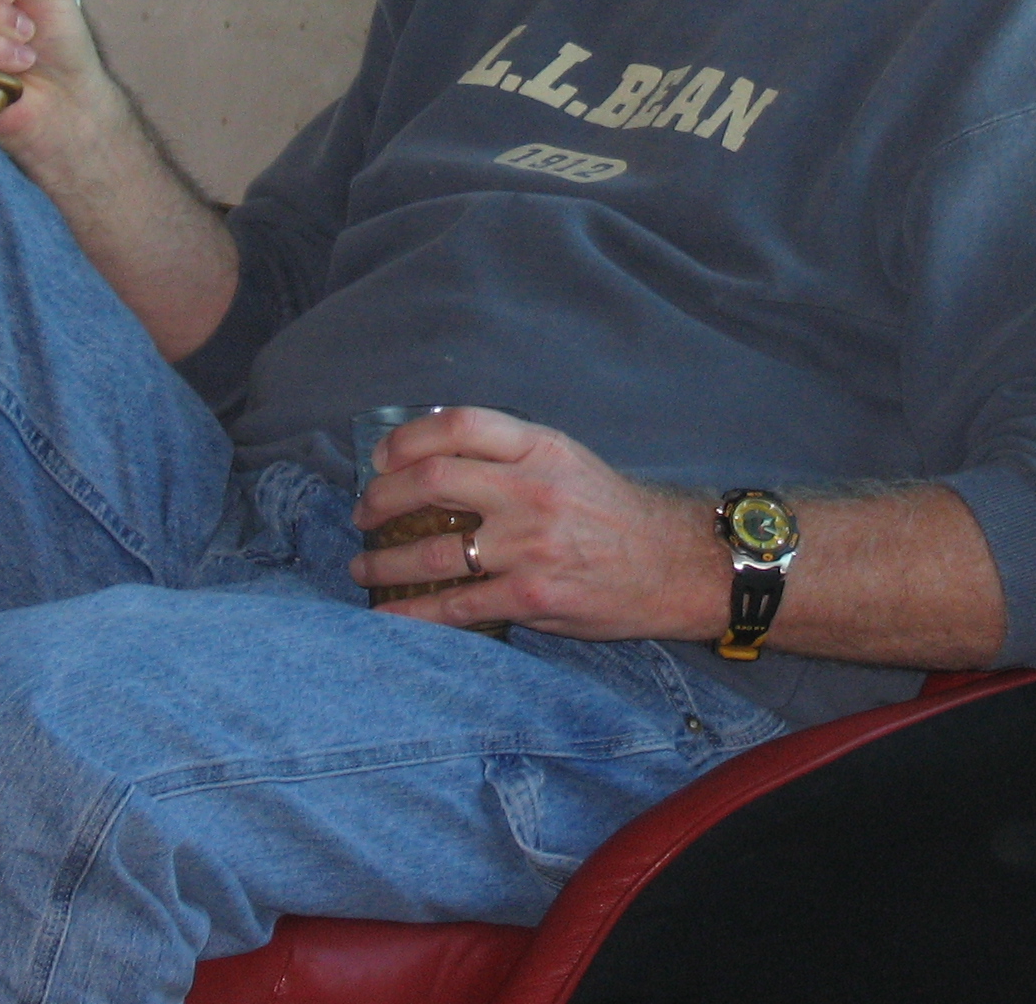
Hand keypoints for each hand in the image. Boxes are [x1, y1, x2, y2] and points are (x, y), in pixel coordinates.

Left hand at [349, 408, 722, 640]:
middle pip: (431, 480)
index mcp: (541, 447)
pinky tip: (389, 613)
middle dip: (381, 498)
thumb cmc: (612, 511)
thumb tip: (433, 456)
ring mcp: (530, 546)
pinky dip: (412, 612)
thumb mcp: (567, 459)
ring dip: (383, 560)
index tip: (381, 458)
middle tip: (364, 513)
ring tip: (363, 564)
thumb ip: (509, 453)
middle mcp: (532, 490)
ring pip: (432, 550)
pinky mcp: (532, 598)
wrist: (672, 563)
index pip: (459, 424)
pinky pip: (455, 606)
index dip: (406, 438)